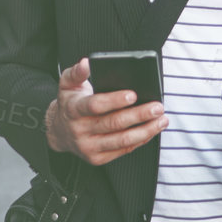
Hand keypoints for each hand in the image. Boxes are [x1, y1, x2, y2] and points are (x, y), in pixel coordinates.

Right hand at [45, 57, 167, 166]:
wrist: (59, 132)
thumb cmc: (70, 103)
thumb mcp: (67, 84)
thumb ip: (77, 72)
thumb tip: (86, 62)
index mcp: (73, 110)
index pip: (95, 105)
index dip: (115, 100)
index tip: (133, 94)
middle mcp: (80, 130)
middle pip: (114, 123)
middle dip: (139, 115)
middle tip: (158, 106)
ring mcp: (89, 147)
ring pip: (122, 140)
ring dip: (146, 130)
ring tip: (162, 120)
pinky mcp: (97, 158)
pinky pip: (123, 150)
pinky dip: (140, 140)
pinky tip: (152, 130)